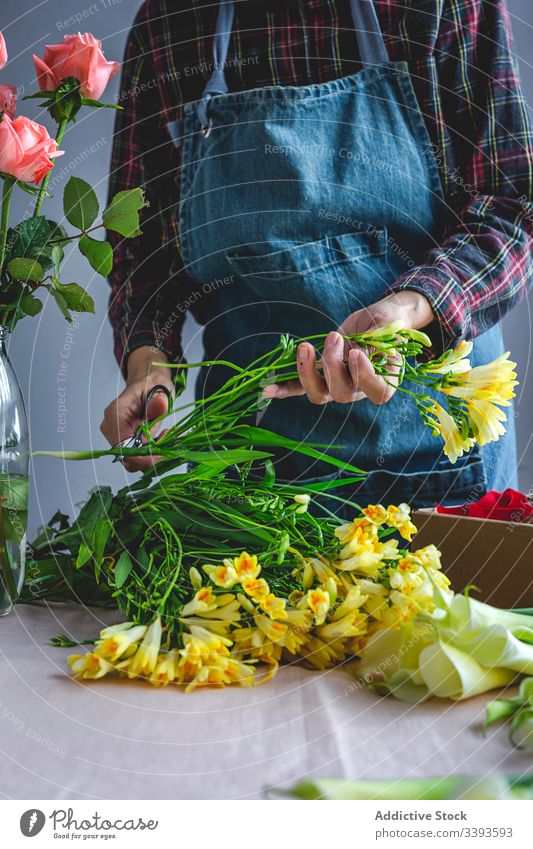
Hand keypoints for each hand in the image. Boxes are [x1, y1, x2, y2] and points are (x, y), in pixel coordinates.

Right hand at [100, 346, 173, 471]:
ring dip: (153, 455)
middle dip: (152, 456)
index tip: (163, 452)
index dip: (143, 456)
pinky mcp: (124, 442)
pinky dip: (152, 453)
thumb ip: (159, 399)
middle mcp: (111, 427)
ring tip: (165, 436)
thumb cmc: (150, 384)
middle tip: (168, 441)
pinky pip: (137, 457)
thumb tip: (160, 404)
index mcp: (116, 413)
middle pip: (128, 458)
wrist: (147, 383)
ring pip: (133, 461)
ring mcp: (115, 436)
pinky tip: (160, 439)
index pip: (123, 446)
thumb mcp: (160, 388)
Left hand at [262, 291, 433, 405]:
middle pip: (343, 393)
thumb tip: (364, 345)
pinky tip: (266, 389)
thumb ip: (379, 335)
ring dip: (307, 373)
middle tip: (333, 336)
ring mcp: (337, 386)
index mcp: (385, 378)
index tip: (355, 353)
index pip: (378, 391)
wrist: (372, 320)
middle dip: (333, 365)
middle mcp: (360, 388)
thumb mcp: (386, 322)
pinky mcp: (319, 378)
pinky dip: (284, 389)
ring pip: (319, 394)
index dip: (365, 377)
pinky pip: (300, 388)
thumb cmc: (385, 320)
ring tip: (305, 347)